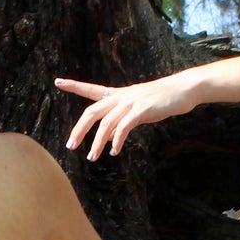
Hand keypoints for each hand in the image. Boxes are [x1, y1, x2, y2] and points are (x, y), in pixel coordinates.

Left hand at [56, 70, 194, 158]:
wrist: (182, 90)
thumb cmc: (160, 100)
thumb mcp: (136, 108)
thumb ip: (121, 120)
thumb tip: (108, 137)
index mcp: (117, 95)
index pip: (90, 89)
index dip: (74, 86)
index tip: (58, 81)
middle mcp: (120, 97)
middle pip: (92, 112)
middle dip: (79, 130)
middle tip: (71, 146)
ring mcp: (130, 103)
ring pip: (106, 123)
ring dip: (97, 142)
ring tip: (92, 157)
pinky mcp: (142, 110)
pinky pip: (124, 127)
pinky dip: (117, 140)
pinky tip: (114, 151)